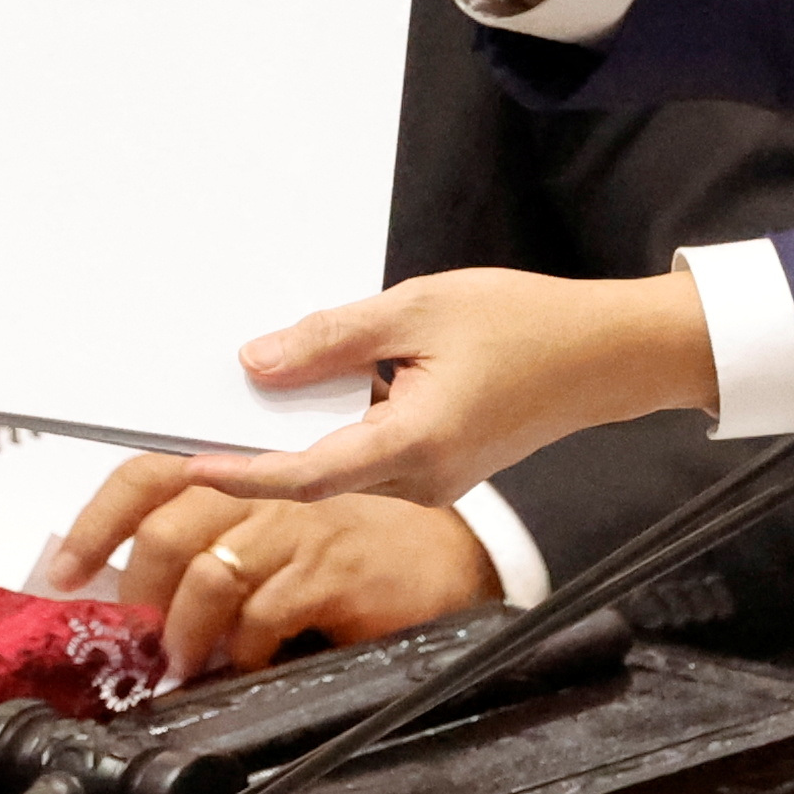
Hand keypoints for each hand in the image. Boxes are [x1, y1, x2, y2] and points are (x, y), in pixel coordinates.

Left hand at [32, 462, 501, 678]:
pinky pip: (262, 613)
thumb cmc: (352, 546)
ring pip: (210, 573)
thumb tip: (124, 588)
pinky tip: (249, 661)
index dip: (99, 522)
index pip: (150, 475)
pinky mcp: (335, 570)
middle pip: (169, 528)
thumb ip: (208, 541)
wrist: (447, 560)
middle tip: (137, 641)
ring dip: (184, 631)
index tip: (64, 571)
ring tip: (184, 663)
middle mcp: (269, 487)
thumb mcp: (273, 532)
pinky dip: (243, 649)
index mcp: (243, 470)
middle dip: (139, 595)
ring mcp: (303, 526)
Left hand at [177, 267, 716, 507]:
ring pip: (340, 469)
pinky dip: (331, 433)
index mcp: (418, 444)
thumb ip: (334, 339)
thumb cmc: (526, 324)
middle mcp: (423, 480)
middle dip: (253, 452)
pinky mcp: (439, 473)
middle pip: (316, 475)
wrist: (606, 355)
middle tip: (190, 422)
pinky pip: (368, 459)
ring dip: (292, 441)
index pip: (308, 474)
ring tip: (237, 400)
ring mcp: (433, 484)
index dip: (241, 474)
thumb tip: (256, 363)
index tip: (186, 464)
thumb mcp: (419, 309)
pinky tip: (310, 395)